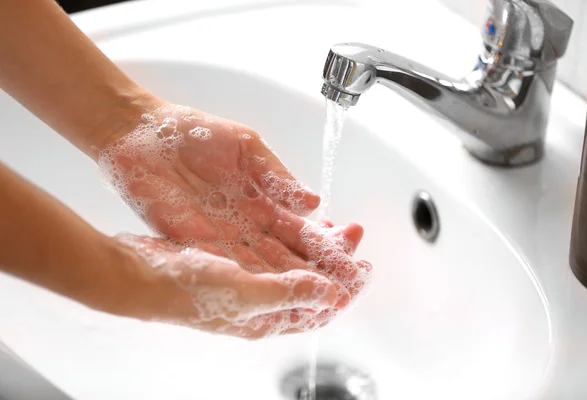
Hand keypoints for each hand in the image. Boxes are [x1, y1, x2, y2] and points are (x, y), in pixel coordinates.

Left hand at [98, 103, 371, 325]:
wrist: (140, 132)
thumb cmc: (192, 131)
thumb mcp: (246, 147)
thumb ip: (277, 175)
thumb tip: (314, 203)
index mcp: (261, 199)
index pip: (300, 230)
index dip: (326, 245)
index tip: (352, 259)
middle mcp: (244, 224)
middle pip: (286, 255)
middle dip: (316, 272)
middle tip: (346, 288)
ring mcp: (219, 235)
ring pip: (260, 267)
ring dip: (287, 283)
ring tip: (316, 298)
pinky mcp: (191, 241)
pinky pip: (223, 265)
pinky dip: (246, 280)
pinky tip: (269, 295)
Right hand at [116, 233, 345, 338]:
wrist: (139, 275)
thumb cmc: (185, 289)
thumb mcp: (242, 291)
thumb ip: (289, 292)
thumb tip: (331, 293)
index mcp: (266, 315)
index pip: (318, 308)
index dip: (344, 288)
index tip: (364, 268)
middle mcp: (262, 301)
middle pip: (312, 283)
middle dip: (337, 262)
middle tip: (355, 235)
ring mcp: (249, 279)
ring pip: (297, 264)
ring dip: (319, 245)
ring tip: (337, 225)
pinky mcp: (236, 259)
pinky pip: (277, 249)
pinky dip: (294, 236)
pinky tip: (303, 221)